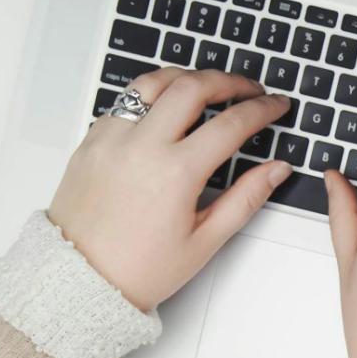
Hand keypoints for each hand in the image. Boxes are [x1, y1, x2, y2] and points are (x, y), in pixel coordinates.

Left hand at [48, 68, 293, 310]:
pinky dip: (152, 96)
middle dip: (229, 81)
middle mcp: (141, 146)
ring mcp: (112, 138)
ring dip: (187, 77)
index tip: (276, 106)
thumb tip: (276, 170)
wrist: (80, 279)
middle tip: (249, 88)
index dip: (261, 109)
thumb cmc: (139, 268)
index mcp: (175, 173)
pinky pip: (125, 102)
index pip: (231, 124)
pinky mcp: (92, 140)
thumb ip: (245, 198)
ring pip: (154, 82)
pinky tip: (167, 109)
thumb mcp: (205, 240)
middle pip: (192, 87)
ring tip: (208, 86)